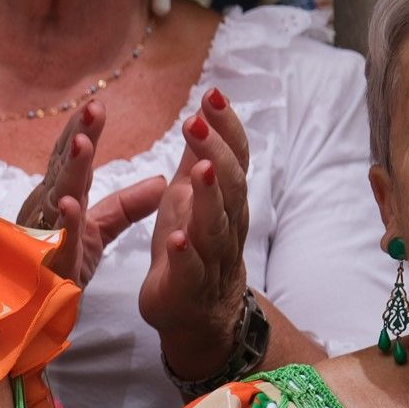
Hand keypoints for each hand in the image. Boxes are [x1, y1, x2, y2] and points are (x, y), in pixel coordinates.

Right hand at [19, 102, 165, 287]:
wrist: (38, 311)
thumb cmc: (62, 266)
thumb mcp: (99, 231)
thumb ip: (126, 206)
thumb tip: (162, 180)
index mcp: (60, 198)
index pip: (72, 159)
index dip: (83, 132)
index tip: (99, 104)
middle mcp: (47, 209)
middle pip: (64, 168)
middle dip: (77, 137)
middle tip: (94, 107)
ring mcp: (43, 233)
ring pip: (56, 196)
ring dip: (69, 170)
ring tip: (83, 142)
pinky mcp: (46, 261)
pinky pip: (54, 239)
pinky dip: (62, 221)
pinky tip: (69, 202)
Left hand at [140, 89, 253, 377]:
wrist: (197, 314)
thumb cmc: (191, 247)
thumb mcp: (190, 199)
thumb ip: (198, 161)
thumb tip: (204, 115)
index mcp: (225, 201)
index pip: (233, 157)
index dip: (226, 127)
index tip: (211, 93)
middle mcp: (226, 226)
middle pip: (230, 186)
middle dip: (215, 152)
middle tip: (196, 122)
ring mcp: (209, 258)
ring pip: (216, 225)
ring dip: (209, 197)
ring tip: (200, 169)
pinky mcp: (187, 288)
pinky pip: (190, 270)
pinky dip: (183, 254)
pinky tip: (175, 238)